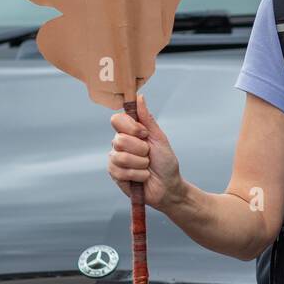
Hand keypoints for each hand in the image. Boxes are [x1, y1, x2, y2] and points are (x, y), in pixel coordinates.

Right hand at [107, 93, 184, 213]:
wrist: (168, 187)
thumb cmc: (165, 162)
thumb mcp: (159, 138)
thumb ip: (147, 119)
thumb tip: (139, 97)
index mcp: (129, 132)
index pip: (117, 120)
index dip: (130, 127)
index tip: (144, 134)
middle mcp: (119, 144)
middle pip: (119, 139)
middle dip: (140, 149)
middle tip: (148, 155)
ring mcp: (115, 160)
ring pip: (120, 156)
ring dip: (140, 164)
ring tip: (146, 168)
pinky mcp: (115, 175)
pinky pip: (120, 171)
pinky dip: (137, 175)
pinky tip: (142, 177)